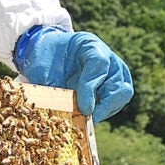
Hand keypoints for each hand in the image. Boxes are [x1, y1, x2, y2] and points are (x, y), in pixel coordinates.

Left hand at [14, 25, 133, 121]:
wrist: (52, 53)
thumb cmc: (47, 58)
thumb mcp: (42, 67)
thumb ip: (50, 86)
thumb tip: (56, 111)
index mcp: (90, 45)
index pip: (99, 65)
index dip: (91, 89)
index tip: (83, 109)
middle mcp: (108, 56)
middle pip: (118, 83)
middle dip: (104, 105)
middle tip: (86, 118)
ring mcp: (116, 70)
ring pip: (122, 93)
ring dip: (106, 109)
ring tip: (87, 116)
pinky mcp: (117, 83)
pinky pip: (119, 100)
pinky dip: (106, 110)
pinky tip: (91, 113)